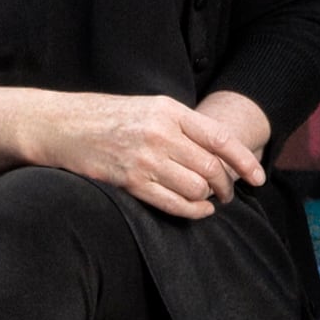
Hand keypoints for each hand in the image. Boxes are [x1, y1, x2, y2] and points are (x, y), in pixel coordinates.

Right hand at [24, 91, 271, 218]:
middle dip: (227, 186)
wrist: (61, 125)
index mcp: (169, 111)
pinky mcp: (131, 182)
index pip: (220, 138)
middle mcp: (161, 134)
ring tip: (209, 202)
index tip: (258, 177)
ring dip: (208, 200)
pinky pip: (174, 204)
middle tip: (228, 194)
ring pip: (196, 189)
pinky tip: (198, 211)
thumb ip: (180, 125)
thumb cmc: (106, 116)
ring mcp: (145, 159)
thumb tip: (215, 152)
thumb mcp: (147, 108)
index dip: (244, 161)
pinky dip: (193, 212)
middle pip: (211, 168)